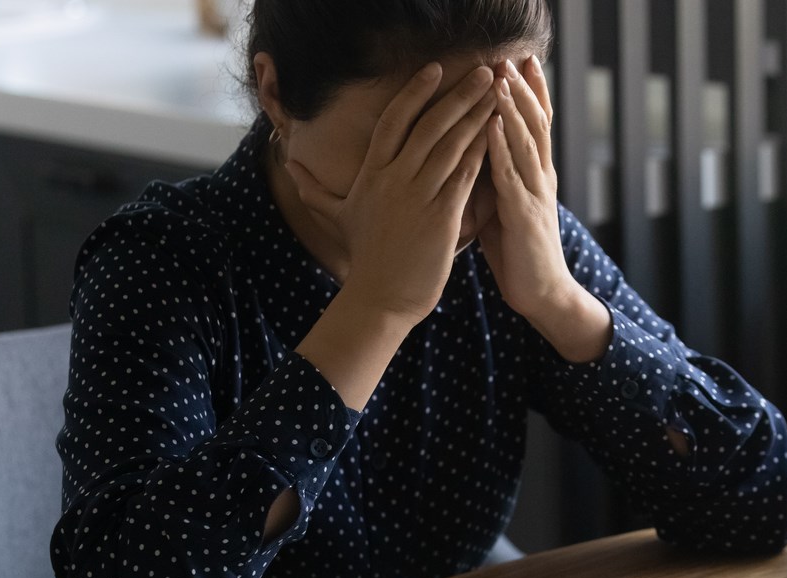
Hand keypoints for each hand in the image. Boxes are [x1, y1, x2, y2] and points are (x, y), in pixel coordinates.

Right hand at [285, 63, 494, 325]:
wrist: (380, 298)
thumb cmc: (364, 258)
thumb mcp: (336, 217)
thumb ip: (313, 189)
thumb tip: (289, 167)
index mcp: (372, 174)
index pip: (393, 121)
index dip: (414, 93)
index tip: (434, 70)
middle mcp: (395, 180)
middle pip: (429, 125)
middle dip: (457, 95)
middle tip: (482, 70)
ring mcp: (418, 196)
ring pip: (451, 145)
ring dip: (476, 115)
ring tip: (497, 92)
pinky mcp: (441, 216)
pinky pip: (465, 175)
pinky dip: (482, 151)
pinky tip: (497, 132)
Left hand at [479, 56, 569, 322]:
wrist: (541, 294)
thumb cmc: (518, 251)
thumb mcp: (505, 207)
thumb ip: (495, 178)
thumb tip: (474, 152)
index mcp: (537, 175)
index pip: (537, 124)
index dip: (531, 93)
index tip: (521, 61)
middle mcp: (541, 178)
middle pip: (536, 124)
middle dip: (523, 90)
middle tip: (511, 58)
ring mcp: (536, 196)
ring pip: (526, 144)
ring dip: (512, 110)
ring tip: (500, 81)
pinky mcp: (524, 217)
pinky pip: (511, 177)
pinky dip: (501, 150)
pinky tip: (492, 128)